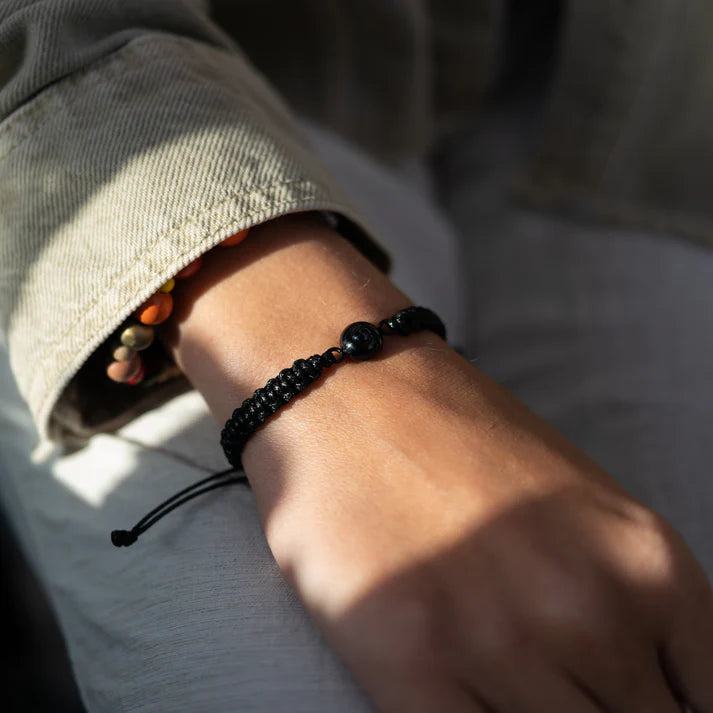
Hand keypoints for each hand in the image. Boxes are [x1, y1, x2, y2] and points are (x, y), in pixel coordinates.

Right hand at [248, 344, 712, 712]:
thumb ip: (630, 605)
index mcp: (649, 567)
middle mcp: (586, 609)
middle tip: (542, 667)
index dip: (666, 710)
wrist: (356, 385)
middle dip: (594, 707)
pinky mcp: (410, 659)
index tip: (624, 695)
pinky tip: (455, 687)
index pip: (705, 706)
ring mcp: (497, 640)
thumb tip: (645, 688)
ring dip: (525, 711)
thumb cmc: (462, 439)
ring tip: (490, 660)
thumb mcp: (585, 509)